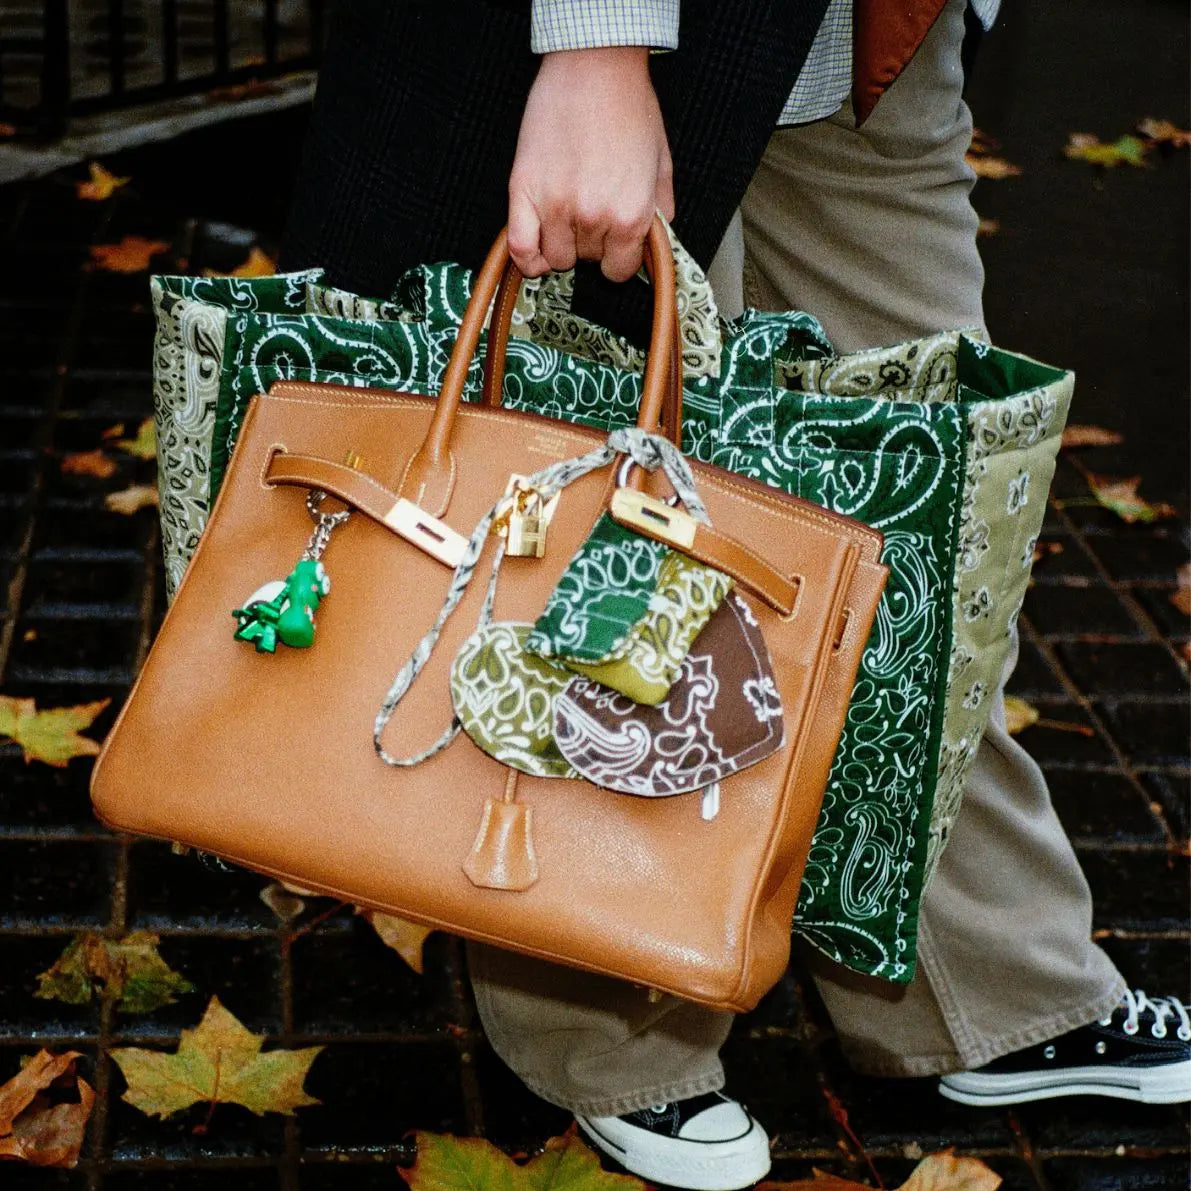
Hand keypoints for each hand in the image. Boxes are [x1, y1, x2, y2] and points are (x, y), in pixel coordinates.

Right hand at [508, 47, 673, 282]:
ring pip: (555, 257)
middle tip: (592, 209)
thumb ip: (659, 213)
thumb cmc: (628, 105)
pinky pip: (520, 248)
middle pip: (586, 261)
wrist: (595, 65)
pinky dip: (527, 257)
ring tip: (567, 216)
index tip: (614, 245)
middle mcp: (592, 217)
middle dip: (592, 242)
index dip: (618, 258)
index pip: (619, 271)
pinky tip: (536, 251)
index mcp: (630, 215)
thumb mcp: (661, 164)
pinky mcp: (523, 190)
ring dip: (561, 244)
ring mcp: (555, 206)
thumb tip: (654, 243)